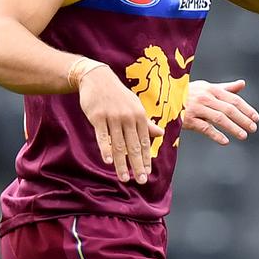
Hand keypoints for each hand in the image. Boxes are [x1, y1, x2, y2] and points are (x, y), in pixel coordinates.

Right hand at [78, 64, 163, 184]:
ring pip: (118, 145)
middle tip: (140, 180)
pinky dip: (105, 149)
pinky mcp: (98, 117)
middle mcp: (128, 117)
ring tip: (124, 178)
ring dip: (121, 163)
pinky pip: (102, 136)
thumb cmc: (118, 95)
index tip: (147, 173)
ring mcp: (113, 117)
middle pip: (133, 146)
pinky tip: (108, 161)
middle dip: (137, 165)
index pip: (144, 141)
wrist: (97, 78)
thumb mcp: (135, 106)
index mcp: (139, 115)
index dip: (145, 158)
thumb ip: (146, 122)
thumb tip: (161, 134)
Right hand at [183, 79, 258, 144]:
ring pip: (219, 118)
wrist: (165, 99)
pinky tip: (225, 141)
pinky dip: (216, 135)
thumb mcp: (206, 88)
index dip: (246, 108)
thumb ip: (225, 88)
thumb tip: (242, 83)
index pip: (233, 99)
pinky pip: (204, 128)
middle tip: (253, 128)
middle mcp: (205, 97)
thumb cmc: (188, 94)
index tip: (256, 117)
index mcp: (211, 89)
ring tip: (243, 136)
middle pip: (228, 109)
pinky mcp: (187, 119)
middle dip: (243, 119)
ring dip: (233, 128)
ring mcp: (196, 108)